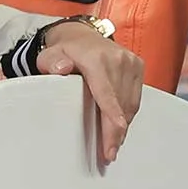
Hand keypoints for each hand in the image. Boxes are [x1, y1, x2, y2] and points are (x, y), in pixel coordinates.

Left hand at [30, 19, 145, 167]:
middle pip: (121, 106)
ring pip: (130, 104)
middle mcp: (118, 59)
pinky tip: (119, 124)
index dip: (111, 127)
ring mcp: (130, 62)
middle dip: (115, 133)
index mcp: (97, 60)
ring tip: (113, 142)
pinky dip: (127, 113)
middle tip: (108, 152)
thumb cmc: (64, 52)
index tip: (110, 148)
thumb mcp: (49, 57)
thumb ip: (52, 63)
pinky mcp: (138, 66)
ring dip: (123, 125)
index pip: (108, 98)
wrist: (81, 36)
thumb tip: (61, 70)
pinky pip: (135, 97)